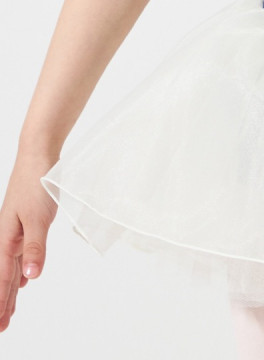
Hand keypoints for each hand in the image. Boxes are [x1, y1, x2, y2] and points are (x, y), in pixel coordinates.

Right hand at [0, 150, 58, 332]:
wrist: (38, 156)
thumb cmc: (37, 183)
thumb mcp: (39, 218)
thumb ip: (35, 247)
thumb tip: (30, 277)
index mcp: (7, 239)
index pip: (3, 278)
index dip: (1, 301)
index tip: (1, 324)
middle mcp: (8, 237)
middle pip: (4, 276)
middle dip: (3, 302)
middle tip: (2, 327)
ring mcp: (16, 229)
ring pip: (11, 266)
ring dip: (10, 289)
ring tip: (9, 310)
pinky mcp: (26, 222)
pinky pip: (19, 253)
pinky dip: (19, 269)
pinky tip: (23, 278)